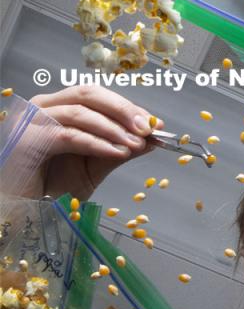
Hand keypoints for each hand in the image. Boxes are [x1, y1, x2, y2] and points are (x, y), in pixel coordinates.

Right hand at [28, 85, 161, 199]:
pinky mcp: (27, 141)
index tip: (154, 122)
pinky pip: (70, 136)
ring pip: (81, 113)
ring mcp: (32, 121)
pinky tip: (118, 153)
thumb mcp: (95, 165)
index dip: (128, 106)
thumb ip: (120, 147)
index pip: (97, 96)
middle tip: (149, 127)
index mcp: (59, 106)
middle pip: (89, 94)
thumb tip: (151, 137)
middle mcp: (43, 106)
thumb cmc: (53, 187)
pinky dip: (98, 143)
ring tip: (137, 144)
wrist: (24, 214)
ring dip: (114, 129)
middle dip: (124, 110)